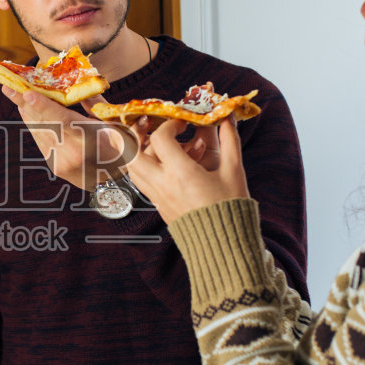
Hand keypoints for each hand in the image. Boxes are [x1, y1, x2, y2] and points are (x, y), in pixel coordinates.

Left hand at [1, 86, 134, 189]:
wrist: (117, 181)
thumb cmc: (121, 146)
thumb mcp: (115, 123)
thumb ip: (95, 103)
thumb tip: (78, 80)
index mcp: (90, 141)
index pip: (61, 121)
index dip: (43, 106)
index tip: (27, 93)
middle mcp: (71, 153)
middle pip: (44, 124)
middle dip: (24, 104)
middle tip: (7, 86)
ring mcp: (61, 162)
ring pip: (38, 132)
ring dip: (27, 112)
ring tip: (14, 93)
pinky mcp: (55, 166)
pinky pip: (41, 141)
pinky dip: (34, 125)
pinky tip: (28, 111)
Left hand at [125, 116, 248, 223]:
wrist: (224, 246)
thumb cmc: (231, 209)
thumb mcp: (233, 172)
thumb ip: (230, 141)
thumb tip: (228, 119)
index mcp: (181, 174)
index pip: (161, 138)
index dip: (170, 125)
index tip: (182, 123)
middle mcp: (163, 185)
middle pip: (131, 154)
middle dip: (135, 135)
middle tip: (149, 127)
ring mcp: (158, 197)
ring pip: (132, 169)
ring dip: (139, 152)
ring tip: (157, 145)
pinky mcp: (159, 207)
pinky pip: (142, 182)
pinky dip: (146, 168)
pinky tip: (166, 164)